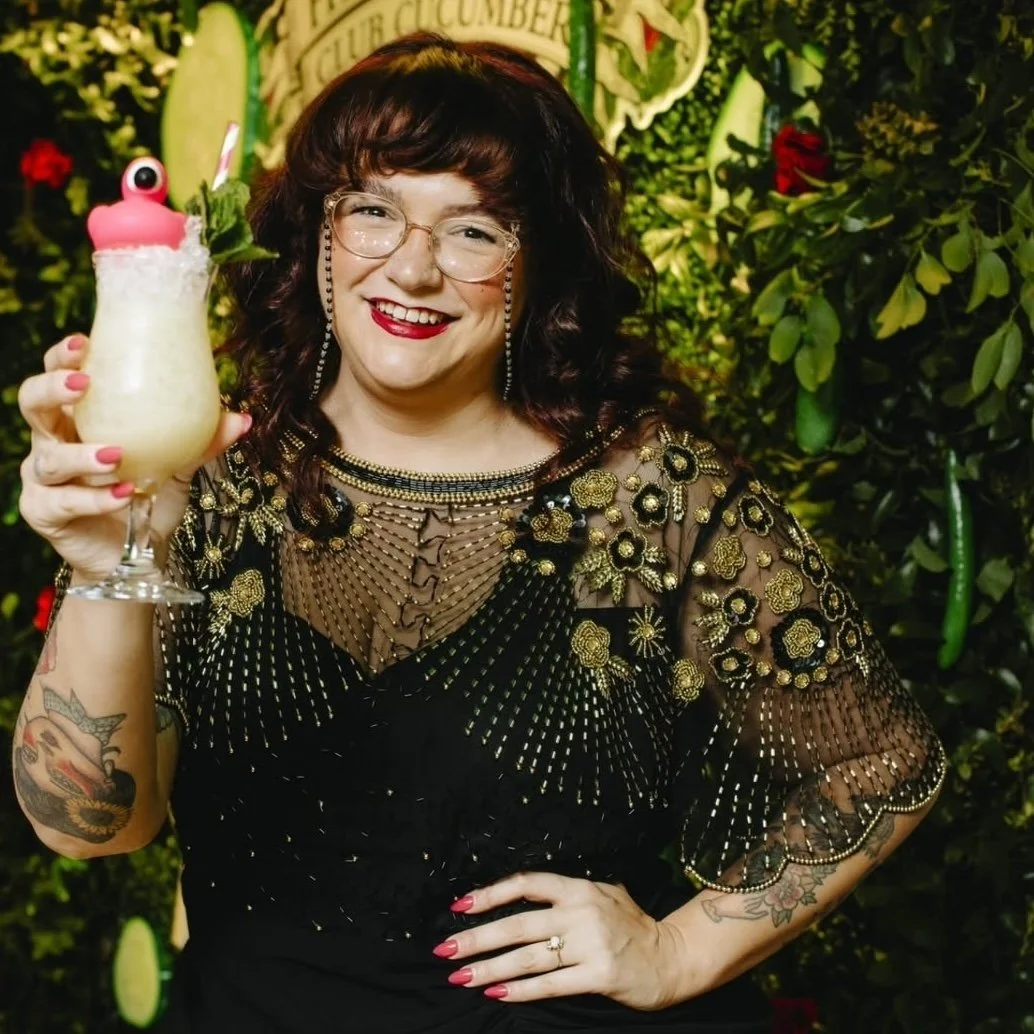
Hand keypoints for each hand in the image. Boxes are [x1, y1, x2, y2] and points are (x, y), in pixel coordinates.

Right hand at [18, 333, 250, 580]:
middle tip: (83, 385)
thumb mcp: (179, 465)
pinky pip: (64, 502)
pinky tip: (122, 494)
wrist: (136, 554)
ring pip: (49, 458)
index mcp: (80, 419)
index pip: (57, 376)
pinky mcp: (44, 513)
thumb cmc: (150, 498)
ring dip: (81, 455)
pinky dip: (94, 498)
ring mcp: (44, 479)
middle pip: (32, 405)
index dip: (61, 357)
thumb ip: (202, 441)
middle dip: (51, 389)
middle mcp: (53, 442)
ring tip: (115, 454)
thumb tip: (243, 419)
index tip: (84, 342)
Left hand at [433, 872, 692, 1009]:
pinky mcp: (599, 976)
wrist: (671, 957)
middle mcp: (582, 913)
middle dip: (476, 938)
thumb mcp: (604, 894)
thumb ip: (567, 894)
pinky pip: (551, 985)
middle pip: (518, 925)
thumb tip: (521, 894)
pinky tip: (496, 993)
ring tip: (461, 976)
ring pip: (528, 958)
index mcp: (579, 888)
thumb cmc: (632, 925)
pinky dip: (520, 990)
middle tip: (444, 949)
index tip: (460, 906)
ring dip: (490, 968)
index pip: (526, 884)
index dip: (491, 894)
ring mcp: (591, 945)